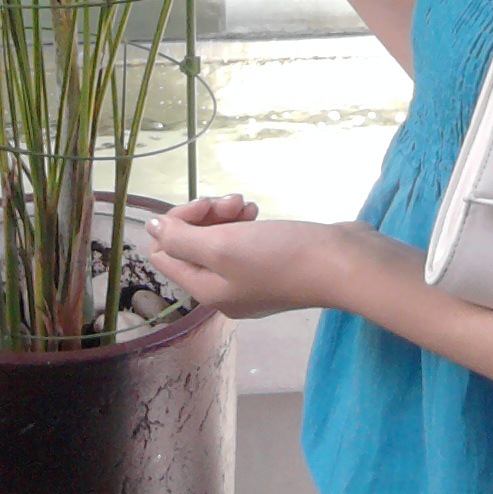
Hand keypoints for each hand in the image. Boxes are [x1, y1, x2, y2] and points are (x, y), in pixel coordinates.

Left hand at [144, 199, 354, 318]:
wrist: (341, 263)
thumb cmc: (279, 256)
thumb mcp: (222, 246)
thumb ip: (182, 238)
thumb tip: (151, 229)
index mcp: (206, 290)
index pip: (165, 254)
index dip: (177, 224)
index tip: (205, 208)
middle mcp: (224, 290)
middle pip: (192, 245)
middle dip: (205, 215)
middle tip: (232, 202)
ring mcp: (250, 279)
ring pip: (218, 238)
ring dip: (226, 214)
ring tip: (248, 204)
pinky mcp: (272, 265)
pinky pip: (243, 240)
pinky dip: (245, 222)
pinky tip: (259, 212)